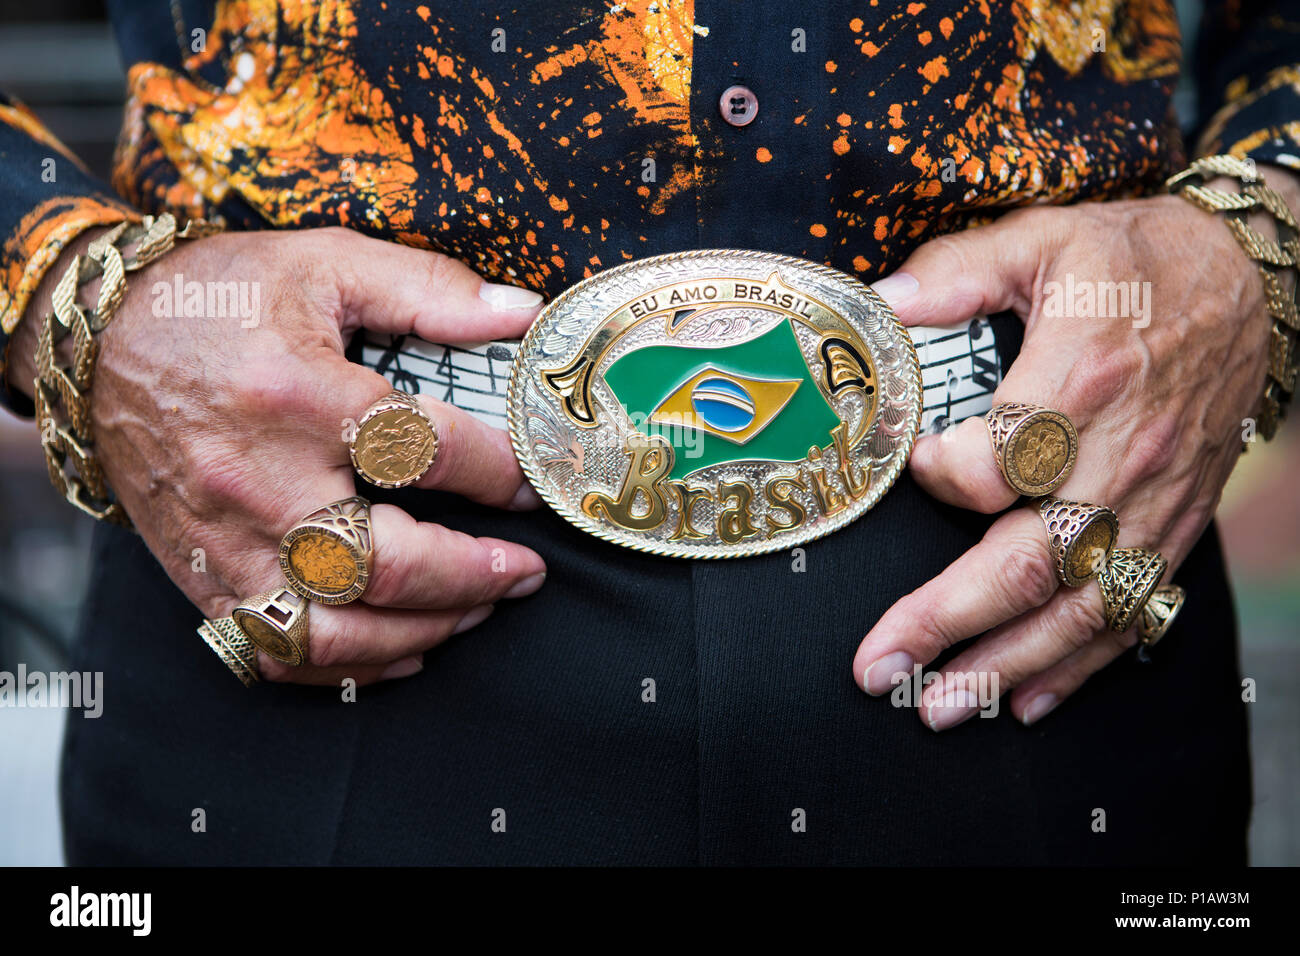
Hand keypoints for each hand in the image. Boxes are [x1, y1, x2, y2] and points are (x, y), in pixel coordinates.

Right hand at [9, 226, 549, 684]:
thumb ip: (429, 289)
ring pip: (337, 632)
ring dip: (425, 632)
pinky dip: (351, 668)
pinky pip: (279, 655)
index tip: (532, 481)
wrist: (100, 344)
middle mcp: (260, 481)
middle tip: (526, 571)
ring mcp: (227, 542)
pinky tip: (402, 649)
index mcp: (298, 395)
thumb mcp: (325, 263)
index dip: (499, 473)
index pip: (425, 452)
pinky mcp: (203, 578)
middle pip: (386, 565)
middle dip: (476, 577)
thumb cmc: (218, 301)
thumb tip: (522, 314)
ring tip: (477, 610)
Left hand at [853, 168, 1297, 729]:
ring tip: (940, 708)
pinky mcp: (1175, 524)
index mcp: (1082, 380)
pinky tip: (1027, 700)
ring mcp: (1155, 500)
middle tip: (882, 669)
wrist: (1246, 280)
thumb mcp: (1043, 239)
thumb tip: (877, 304)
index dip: (939, 474)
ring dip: (1006, 666)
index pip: (996, 463)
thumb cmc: (1135, 263)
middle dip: (948, 624)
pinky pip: (1134, 612)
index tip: (914, 463)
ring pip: (1080, 606)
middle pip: (1032, 561)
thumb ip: (954, 273)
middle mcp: (1124, 454)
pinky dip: (1081, 666)